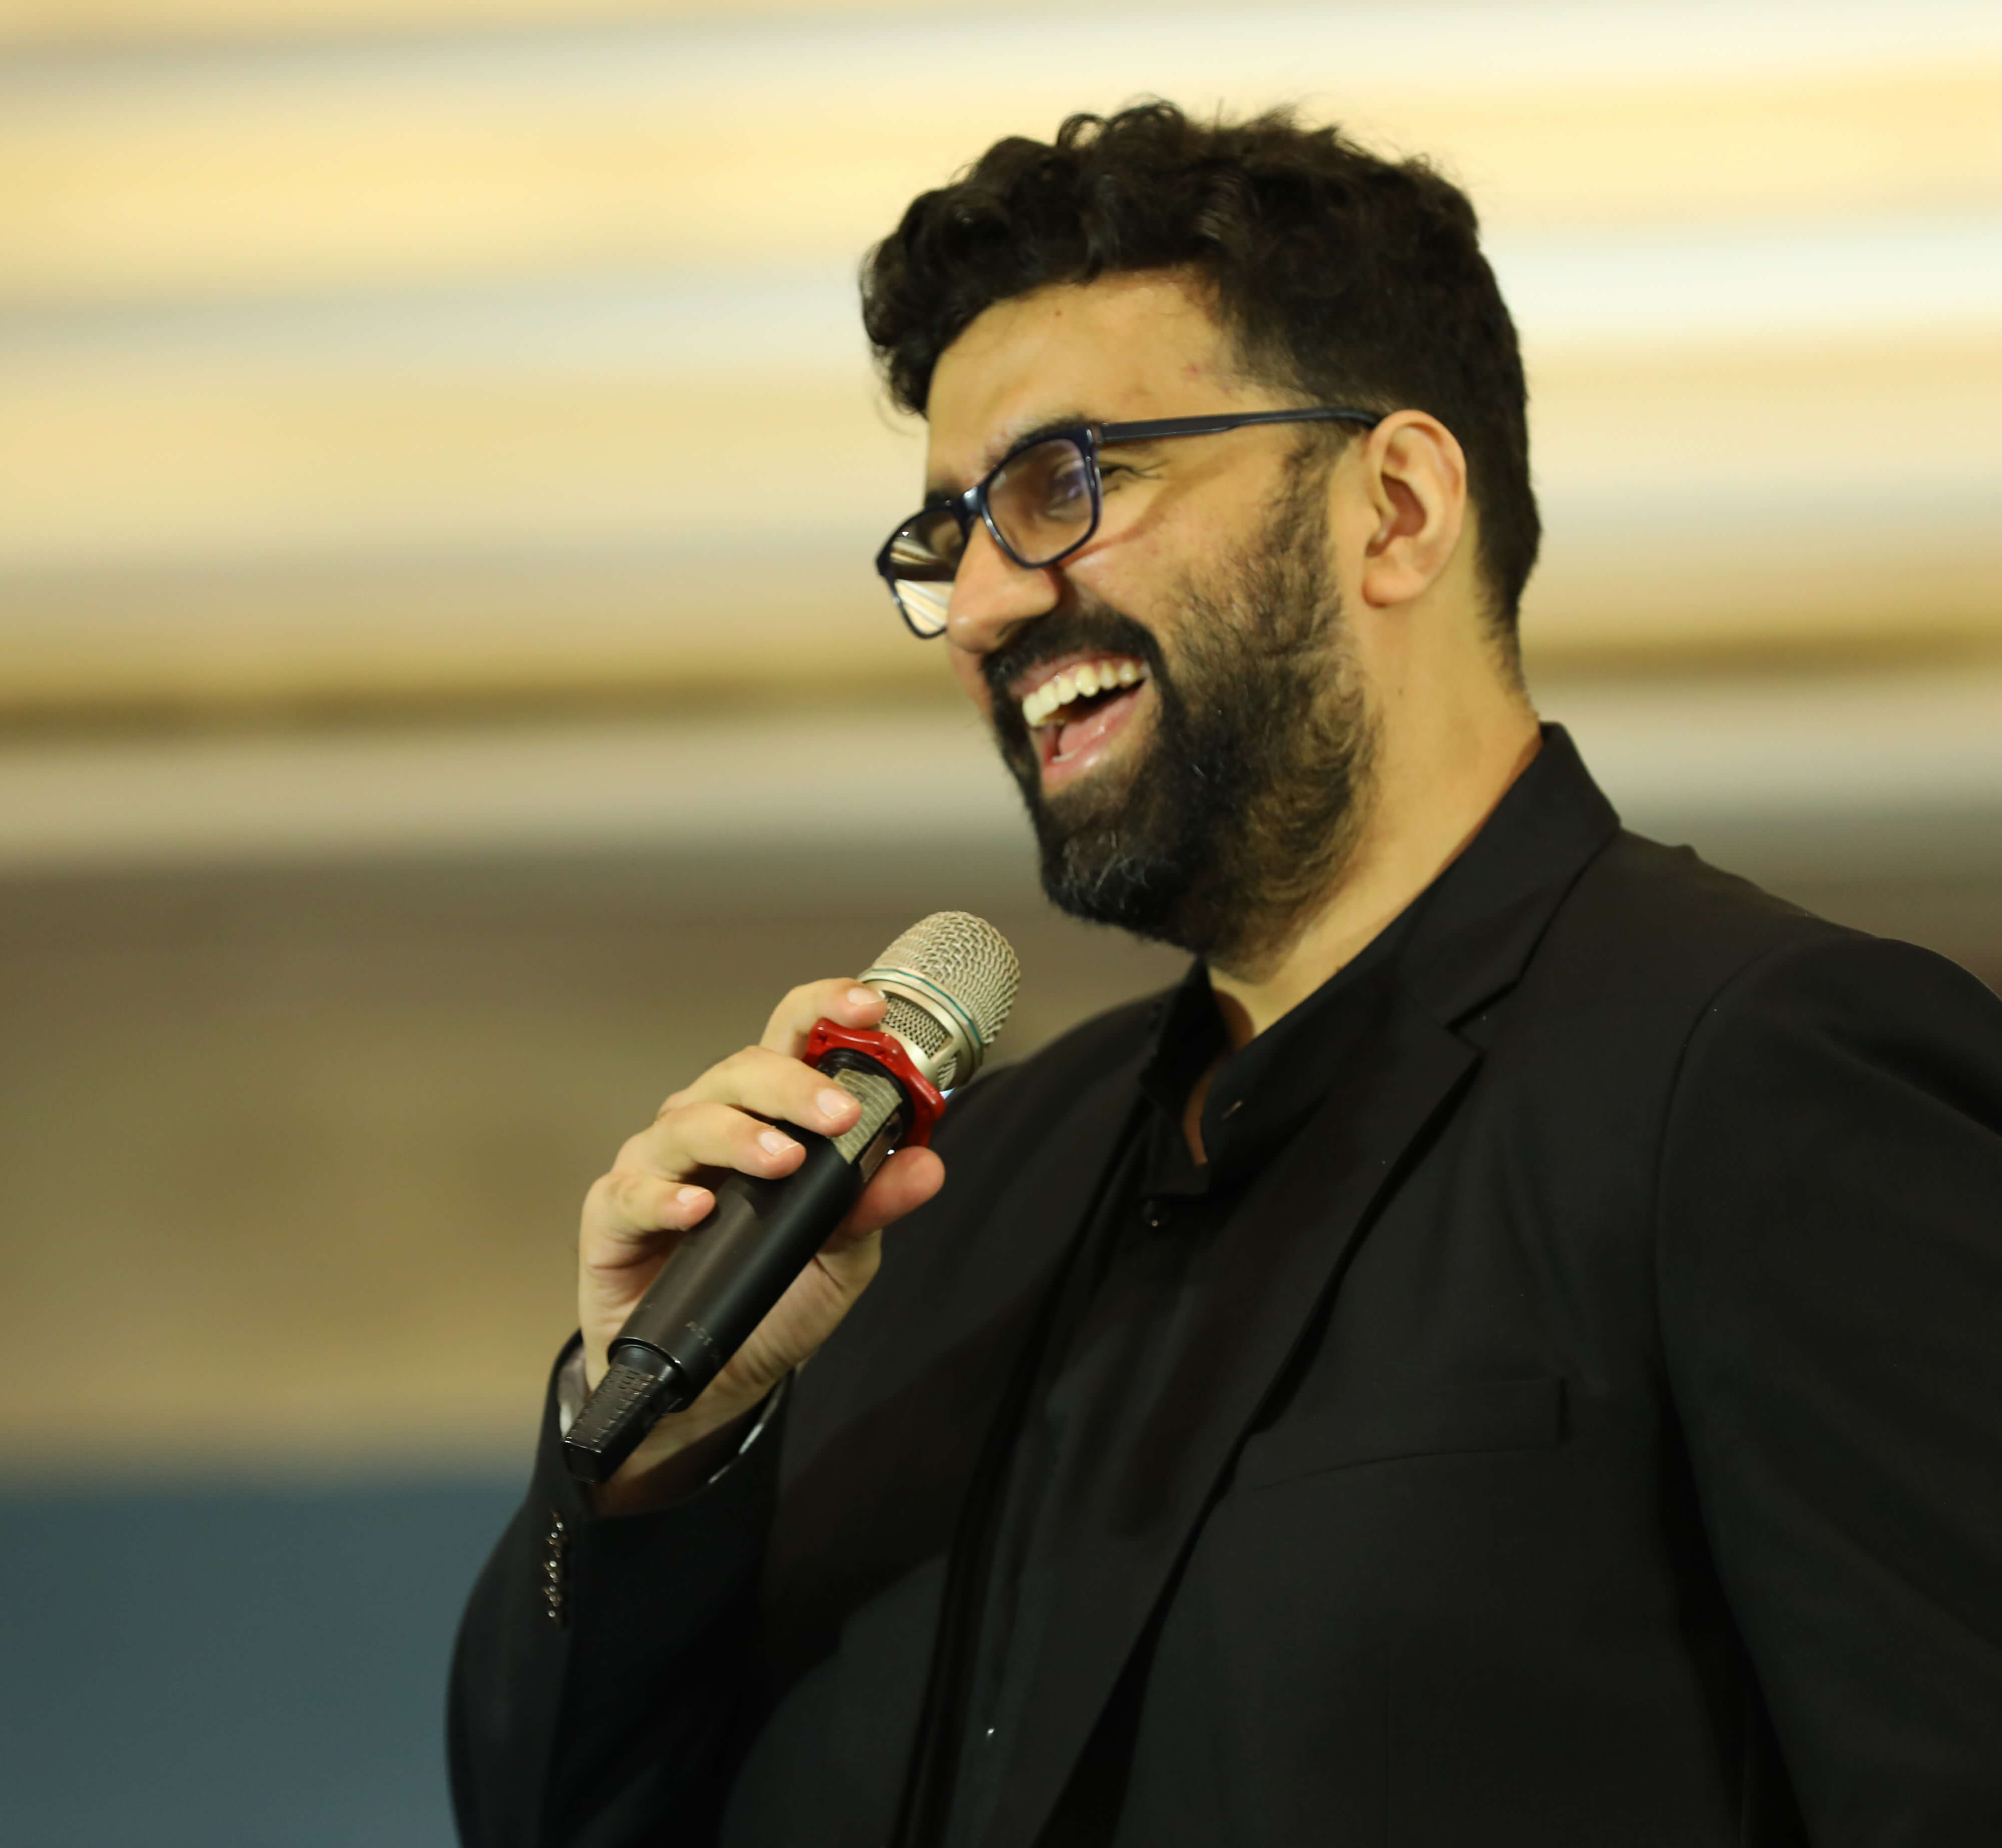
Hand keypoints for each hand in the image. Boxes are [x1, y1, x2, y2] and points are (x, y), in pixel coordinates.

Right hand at [578, 977, 945, 1506]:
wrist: (709, 1383)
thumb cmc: (770, 1299)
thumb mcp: (840, 1259)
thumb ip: (873, 1206)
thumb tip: (926, 1163)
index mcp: (768, 1116)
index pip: (791, 1039)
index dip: (826, 1010)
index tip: (868, 1009)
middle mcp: (709, 1124)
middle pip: (742, 1070)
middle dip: (793, 1085)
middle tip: (838, 1117)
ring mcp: (658, 1164)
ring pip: (688, 1120)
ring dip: (739, 1135)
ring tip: (781, 1161)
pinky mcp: (614, 1213)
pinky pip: (635, 1191)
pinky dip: (668, 1196)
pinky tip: (699, 1208)